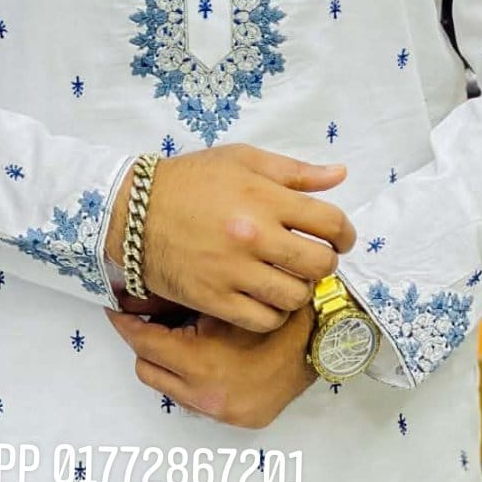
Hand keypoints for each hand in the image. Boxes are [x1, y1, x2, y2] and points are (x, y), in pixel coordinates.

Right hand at [105, 144, 355, 332]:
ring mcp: (234, 272)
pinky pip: (264, 320)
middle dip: (325, 262)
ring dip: (300, 289)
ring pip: (295, 296)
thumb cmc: (192, 181)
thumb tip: (340, 175)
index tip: (340, 238)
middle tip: (313, 258)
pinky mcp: (216, 299)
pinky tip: (266, 298)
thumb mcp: (242, 160)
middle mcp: (254, 236)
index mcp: (264, 197)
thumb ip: (295, 172)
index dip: (345, 234)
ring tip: (289, 278)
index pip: (330, 223)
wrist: (135, 212)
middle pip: (319, 264)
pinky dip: (273, 314)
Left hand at [105, 299, 318, 428]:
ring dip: (166, 361)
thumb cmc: (272, 312)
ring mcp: (219, 412)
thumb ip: (186, 301)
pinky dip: (190, 377)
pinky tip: (203, 354)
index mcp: (200, 363)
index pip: (144, 343)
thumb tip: (146, 291)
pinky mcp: (235, 419)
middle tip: (147, 318)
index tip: (115, 308)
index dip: (126, 323)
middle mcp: (204, 395)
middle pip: (148, 369)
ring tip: (177, 335)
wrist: (320, 342)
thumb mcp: (224, 302)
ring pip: (168, 387)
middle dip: (143, 343)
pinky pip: (194, 398)